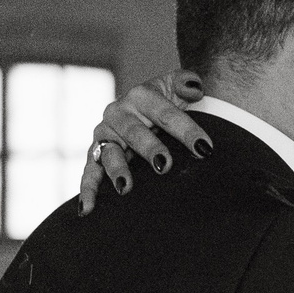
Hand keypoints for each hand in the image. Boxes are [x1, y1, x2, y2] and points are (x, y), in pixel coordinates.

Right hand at [77, 72, 212, 211]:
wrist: (142, 110)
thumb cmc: (165, 103)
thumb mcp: (174, 87)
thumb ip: (185, 83)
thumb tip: (194, 88)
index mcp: (141, 96)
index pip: (165, 113)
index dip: (186, 130)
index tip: (205, 149)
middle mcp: (119, 113)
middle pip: (134, 132)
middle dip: (149, 148)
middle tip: (164, 166)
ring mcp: (105, 135)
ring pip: (109, 152)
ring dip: (117, 170)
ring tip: (126, 188)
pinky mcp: (95, 154)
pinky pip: (89, 172)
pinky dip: (87, 190)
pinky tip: (88, 209)